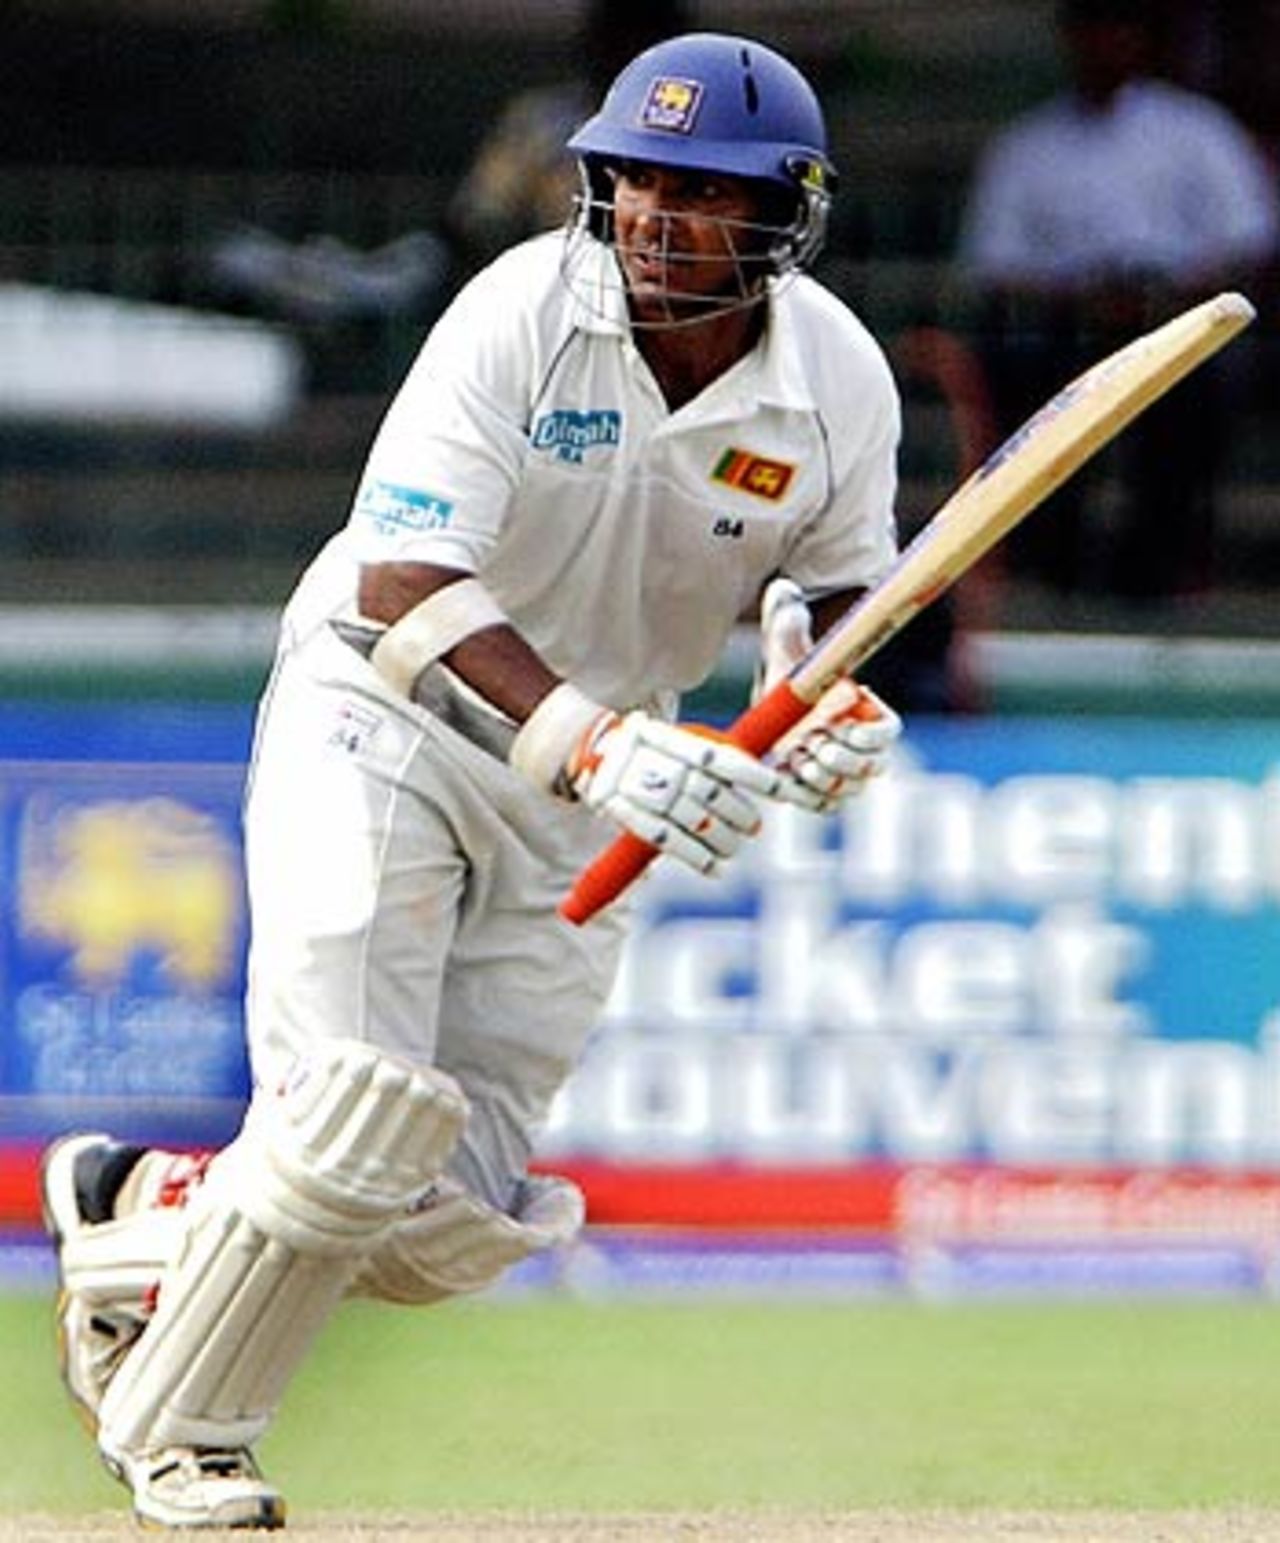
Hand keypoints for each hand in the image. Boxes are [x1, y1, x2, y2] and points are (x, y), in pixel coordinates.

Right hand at [568, 710, 782, 875]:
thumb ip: (717, 754)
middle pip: (708, 793)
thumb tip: (766, 779)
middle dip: (739, 814)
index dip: (755, 777)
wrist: (599, 756)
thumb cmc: (656, 752)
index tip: (782, 792)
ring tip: (734, 847)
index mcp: (674, 738)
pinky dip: (696, 857)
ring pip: (692, 819)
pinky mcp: (626, 814)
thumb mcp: (682, 741)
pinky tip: (715, 867)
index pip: (722, 759)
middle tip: (754, 827)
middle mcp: (656, 760)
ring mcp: (638, 788)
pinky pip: (668, 840)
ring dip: (722, 840)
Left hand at [757, 576, 900, 811]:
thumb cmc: (788, 683)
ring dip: (823, 776)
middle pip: (870, 768)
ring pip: (849, 789)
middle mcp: (861, 748)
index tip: (842, 729)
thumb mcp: (785, 654)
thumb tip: (783, 591)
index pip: (887, 732)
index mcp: (866, 712)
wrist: (768, 717)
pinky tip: (789, 774)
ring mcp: (843, 775)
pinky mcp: (821, 795)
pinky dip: (807, 794)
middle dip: (840, 759)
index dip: (870, 737)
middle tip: (812, 743)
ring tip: (798, 756)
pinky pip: (824, 805)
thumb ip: (787, 625)